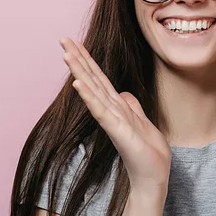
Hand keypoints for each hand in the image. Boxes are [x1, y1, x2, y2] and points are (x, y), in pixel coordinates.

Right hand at [59, 38, 171, 192]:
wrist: (152, 176)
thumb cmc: (147, 152)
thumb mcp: (142, 122)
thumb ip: (131, 107)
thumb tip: (123, 94)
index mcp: (117, 106)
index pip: (99, 78)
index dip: (87, 59)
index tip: (74, 42)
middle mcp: (111, 110)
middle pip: (92, 79)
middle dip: (78, 58)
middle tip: (63, 39)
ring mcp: (112, 120)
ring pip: (93, 91)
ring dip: (79, 72)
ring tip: (66, 54)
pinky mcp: (117, 131)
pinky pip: (101, 111)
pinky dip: (89, 97)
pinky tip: (78, 85)